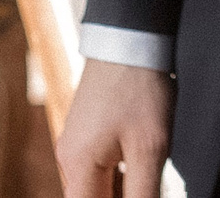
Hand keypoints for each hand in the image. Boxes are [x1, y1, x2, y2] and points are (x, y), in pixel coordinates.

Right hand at [55, 58, 170, 197]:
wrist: (131, 38)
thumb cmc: (139, 88)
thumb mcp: (150, 148)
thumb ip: (143, 193)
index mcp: (78, 166)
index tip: (142, 194)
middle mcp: (69, 158)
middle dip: (121, 197)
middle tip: (149, 181)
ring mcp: (75, 144)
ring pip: (96, 186)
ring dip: (122, 189)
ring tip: (148, 171)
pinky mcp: (86, 132)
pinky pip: (99, 168)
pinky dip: (120, 174)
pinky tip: (141, 163)